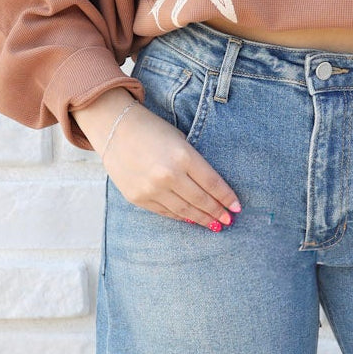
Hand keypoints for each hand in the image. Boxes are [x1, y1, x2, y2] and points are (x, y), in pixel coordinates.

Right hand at [72, 89, 241, 230]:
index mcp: (183, 156)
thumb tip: (212, 191)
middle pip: (201, 200)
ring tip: (214, 224)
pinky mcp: (138, 198)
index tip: (237, 207)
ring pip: (184, 210)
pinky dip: (180, 216)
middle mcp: (168, 175)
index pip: (212, 183)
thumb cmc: (153, 130)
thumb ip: (194, 164)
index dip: (227, 198)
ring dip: (202, 219)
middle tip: (228, 220)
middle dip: (217, 212)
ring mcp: (151, 189)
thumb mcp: (180, 140)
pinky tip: (191, 219)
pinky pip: (165, 212)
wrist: (115, 128)